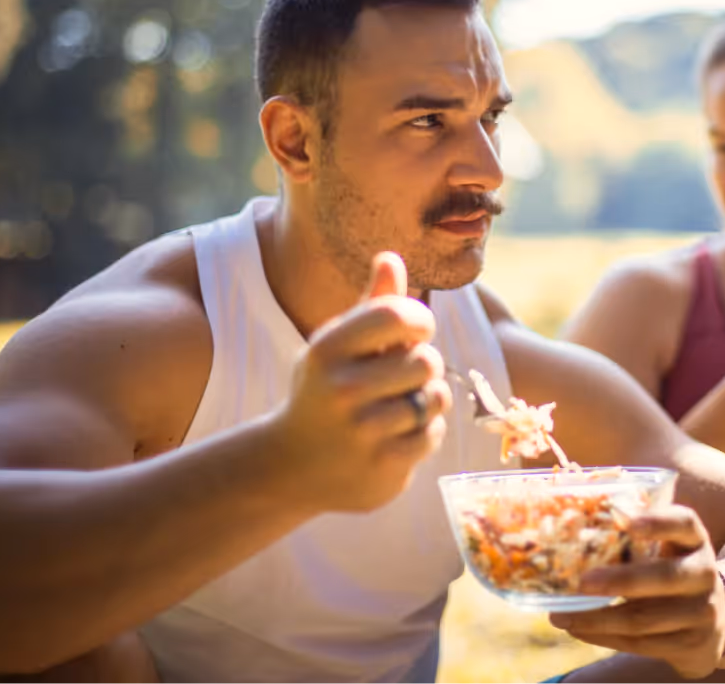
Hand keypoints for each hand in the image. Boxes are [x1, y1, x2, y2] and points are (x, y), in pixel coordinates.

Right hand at [271, 251, 451, 513]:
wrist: (290, 466)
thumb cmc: (324, 390)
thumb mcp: (337, 345)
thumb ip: (372, 305)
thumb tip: (391, 257)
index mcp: (328, 349)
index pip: (398, 315)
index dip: (420, 321)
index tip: (416, 332)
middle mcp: (341, 388)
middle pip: (426, 360)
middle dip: (423, 366)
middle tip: (403, 377)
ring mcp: (361, 431)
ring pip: (434, 399)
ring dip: (426, 401)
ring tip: (400, 406)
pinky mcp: (381, 467)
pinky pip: (432, 434)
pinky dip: (424, 433)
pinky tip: (397, 435)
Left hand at [549, 506, 724, 678]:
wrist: (712, 620)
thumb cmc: (670, 569)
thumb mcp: (666, 547)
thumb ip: (633, 537)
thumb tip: (570, 526)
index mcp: (695, 540)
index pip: (684, 522)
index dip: (656, 521)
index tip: (622, 518)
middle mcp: (704, 574)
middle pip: (664, 576)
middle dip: (619, 581)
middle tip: (581, 582)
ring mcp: (701, 612)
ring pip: (644, 618)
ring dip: (597, 618)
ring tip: (561, 615)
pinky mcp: (689, 644)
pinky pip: (640, 644)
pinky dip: (603, 637)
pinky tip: (578, 629)